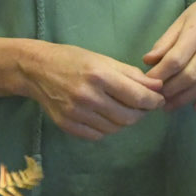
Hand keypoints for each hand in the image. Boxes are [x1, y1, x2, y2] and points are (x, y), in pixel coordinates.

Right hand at [19, 43, 165, 140]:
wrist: (37, 69)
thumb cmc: (73, 59)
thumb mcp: (104, 60)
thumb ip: (132, 75)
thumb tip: (158, 87)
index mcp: (100, 76)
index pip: (138, 97)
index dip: (154, 101)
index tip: (158, 100)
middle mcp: (88, 96)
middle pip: (129, 117)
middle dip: (141, 113)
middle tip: (142, 106)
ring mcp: (76, 113)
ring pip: (115, 128)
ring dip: (124, 121)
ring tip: (122, 109)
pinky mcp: (67, 126)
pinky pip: (98, 135)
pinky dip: (107, 128)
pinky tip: (105, 116)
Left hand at [143, 0, 195, 110]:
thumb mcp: (180, 20)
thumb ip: (165, 42)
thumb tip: (148, 62)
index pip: (176, 59)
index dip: (160, 75)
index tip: (148, 83)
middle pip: (191, 75)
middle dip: (171, 91)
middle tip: (158, 99)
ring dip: (186, 98)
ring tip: (171, 105)